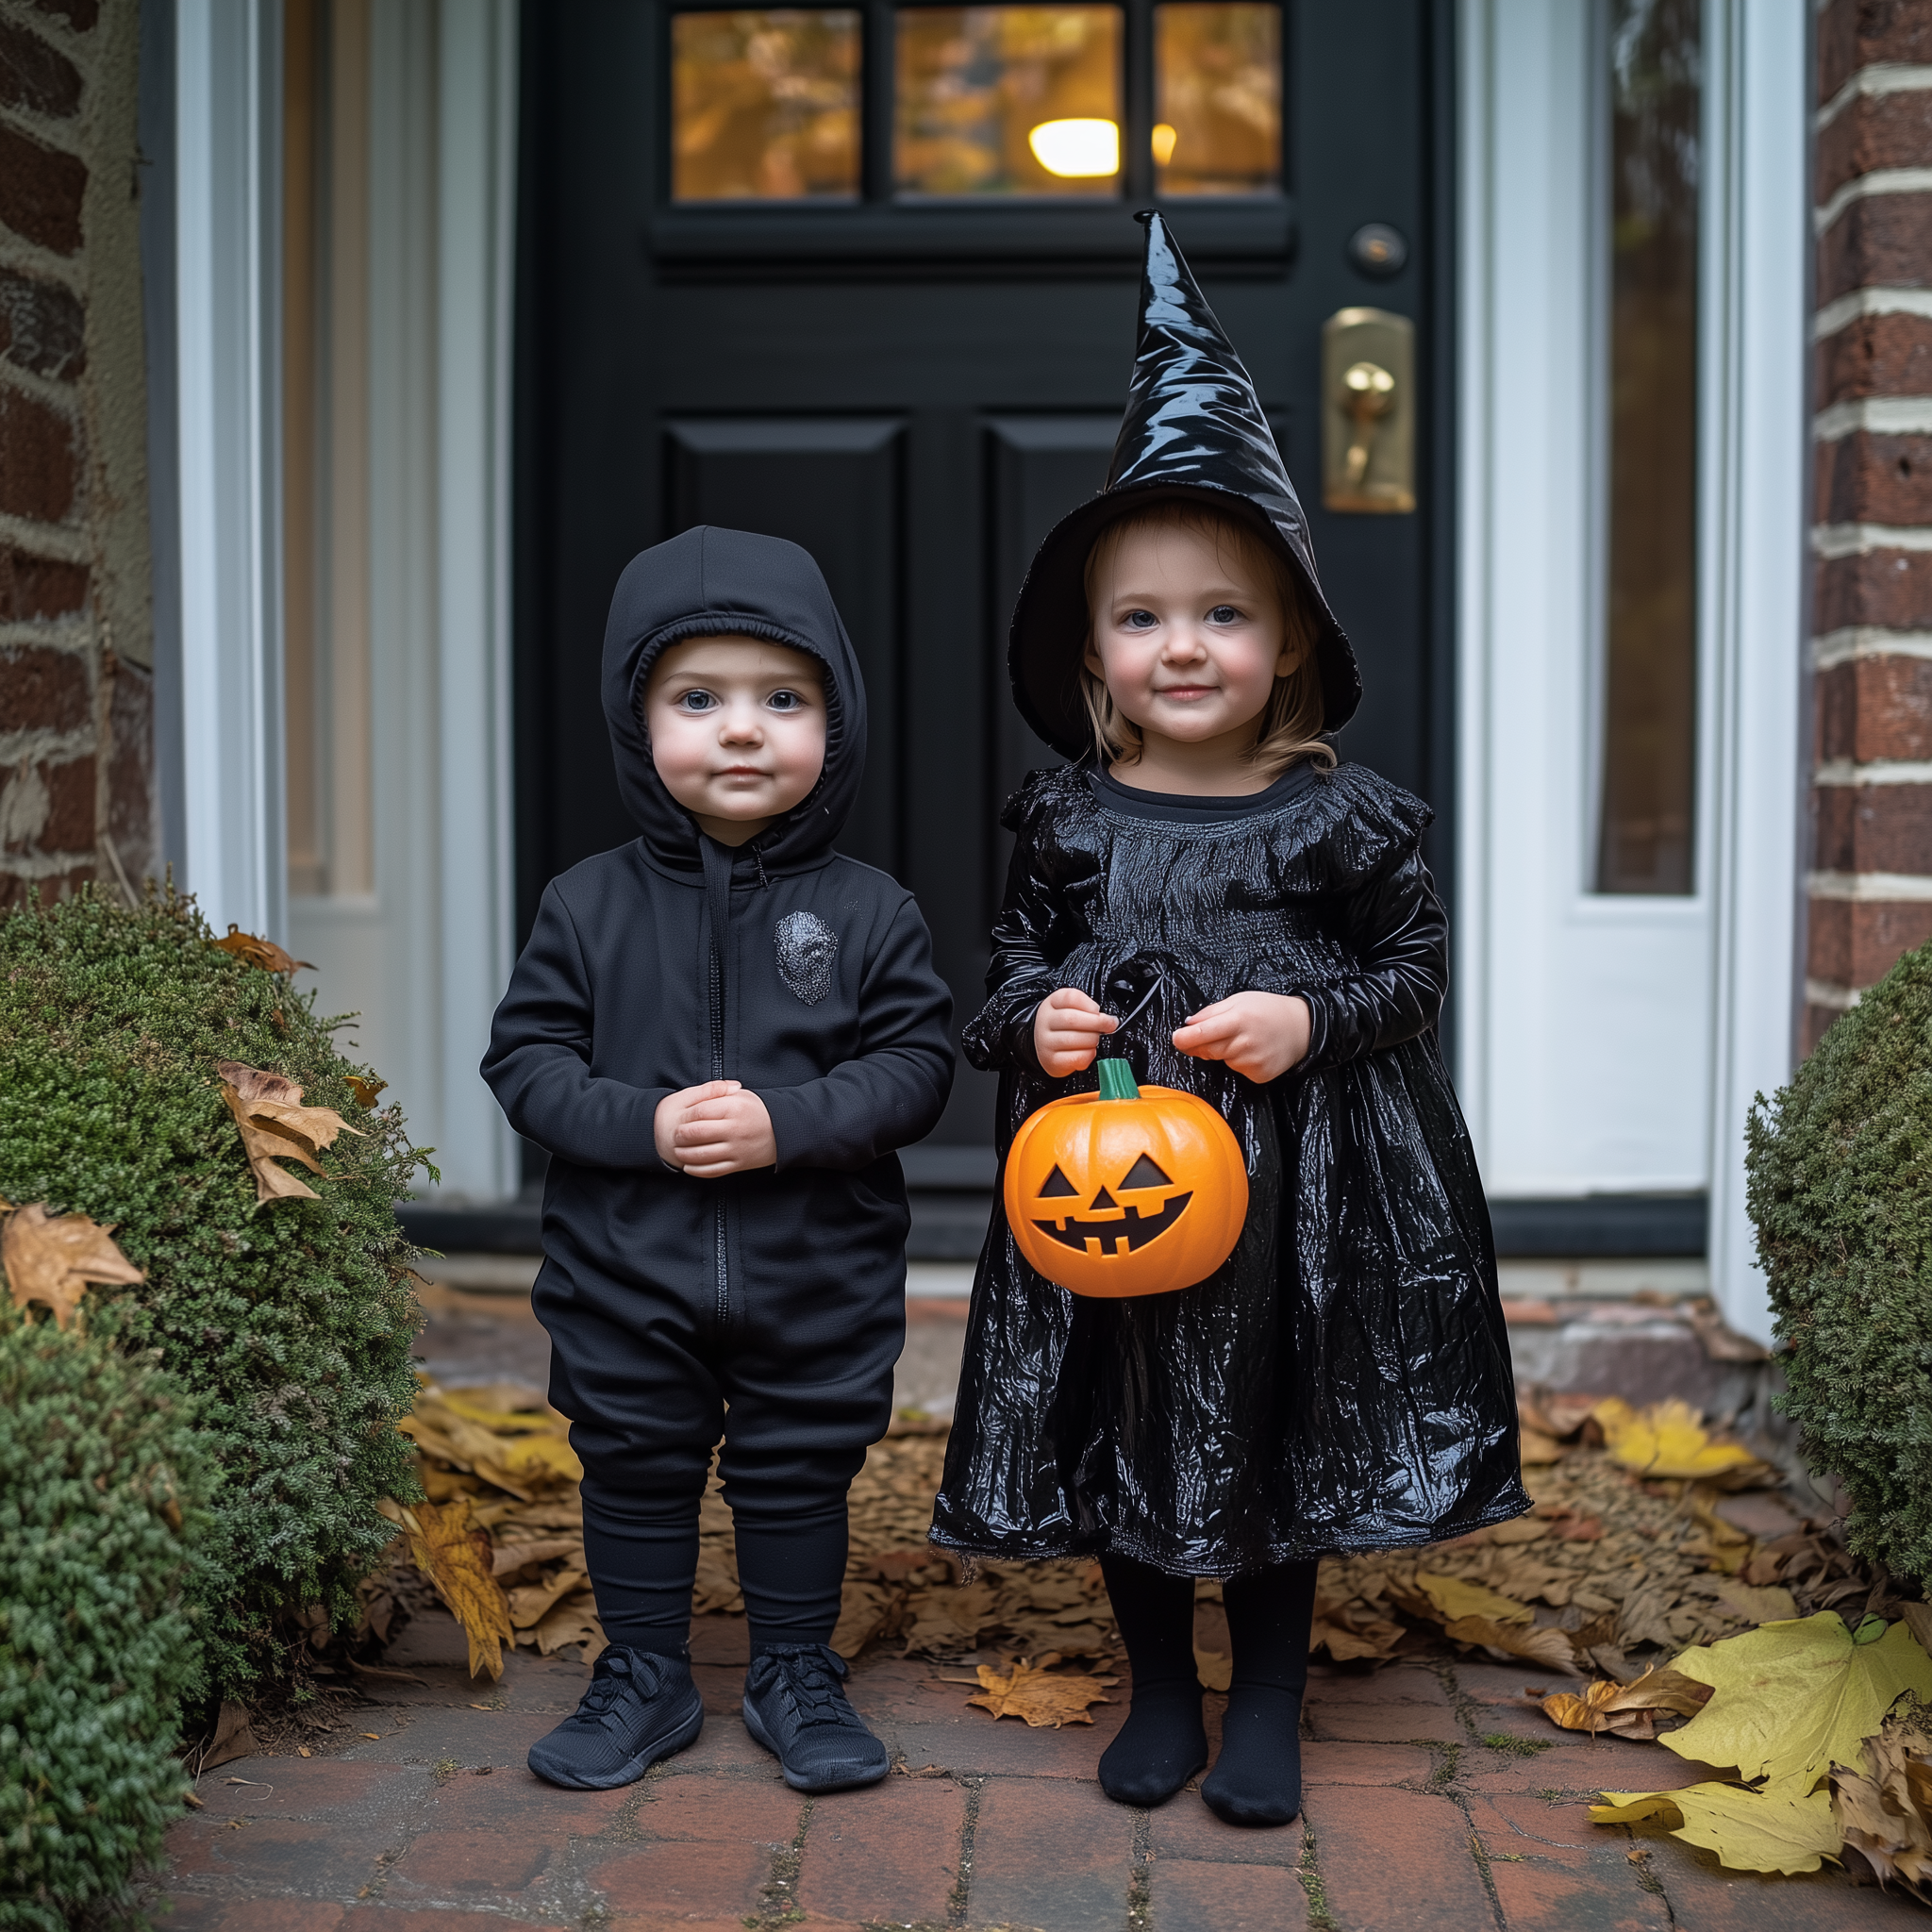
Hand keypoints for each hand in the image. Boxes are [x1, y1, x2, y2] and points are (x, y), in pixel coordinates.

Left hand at [653, 1079, 777, 1176]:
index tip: (680, 1119)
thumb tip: (695, 1094)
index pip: (699, 1111)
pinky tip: (688, 1166)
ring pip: (702, 1155)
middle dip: (681, 1135)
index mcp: (734, 1108)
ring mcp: (737, 1149)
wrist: (783, 1131)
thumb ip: (718, 1093)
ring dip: (684, 1154)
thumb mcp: (741, 1095)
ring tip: (679, 1150)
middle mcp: (735, 1129)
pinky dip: (696, 1170)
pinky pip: (712, 1170)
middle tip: (676, 1135)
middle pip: (697, 1133)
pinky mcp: (739, 1164)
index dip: (685, 1116)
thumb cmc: (757, 1110)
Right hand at [1033, 987, 1119, 1077]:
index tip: (1098, 1011)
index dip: (1089, 1004)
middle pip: (1071, 1019)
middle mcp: (1046, 1022)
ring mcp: (1047, 1043)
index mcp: (1052, 1003)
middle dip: (1097, 1023)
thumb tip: (1108, 1020)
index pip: (1070, 998)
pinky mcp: (1052, 1061)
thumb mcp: (1071, 1009)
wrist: (1045, 1046)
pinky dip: (1088, 1055)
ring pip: (1073, 1039)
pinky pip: (1075, 1058)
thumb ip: (1087, 1009)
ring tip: (1096, 1039)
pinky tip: (1090, 1051)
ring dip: (1092, 1039)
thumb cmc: (1064, 1026)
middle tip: (1110, 1026)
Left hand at [1172, 991, 1310, 1082]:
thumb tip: (1188, 1024)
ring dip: (1225, 1052)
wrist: (1302, 1028)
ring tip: (1244, 1039)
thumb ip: (1211, 1012)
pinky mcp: (1259, 1075)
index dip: (1184, 1038)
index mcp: (1238, 1020)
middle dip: (1202, 1044)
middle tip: (1214, 1034)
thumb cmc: (1269, 1010)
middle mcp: (1245, 1042)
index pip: (1202, 1033)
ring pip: (1223, 1060)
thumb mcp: (1239, 1000)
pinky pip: (1238, 1070)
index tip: (1176, 1038)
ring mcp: (1253, 1061)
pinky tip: (1254, 1051)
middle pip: (1208, 1049)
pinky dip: (1240, 1062)